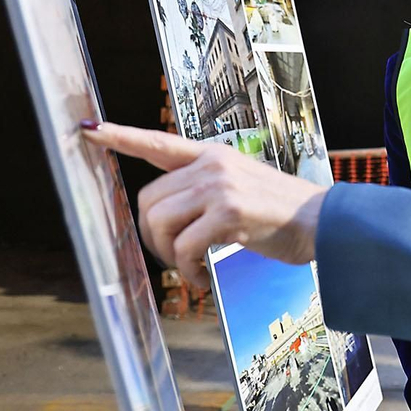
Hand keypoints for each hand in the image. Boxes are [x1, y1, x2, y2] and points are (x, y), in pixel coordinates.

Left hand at [82, 121, 325, 285]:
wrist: (322, 222)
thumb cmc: (281, 214)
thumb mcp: (241, 187)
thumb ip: (205, 191)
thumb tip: (167, 220)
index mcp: (213, 155)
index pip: (158, 143)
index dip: (120, 137)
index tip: (88, 132)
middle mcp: (212, 165)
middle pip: (149, 201)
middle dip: (152, 238)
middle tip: (174, 259)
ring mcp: (220, 186)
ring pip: (160, 224)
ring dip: (169, 257)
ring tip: (192, 269)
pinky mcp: (229, 212)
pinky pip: (184, 248)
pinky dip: (188, 272)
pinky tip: (204, 278)